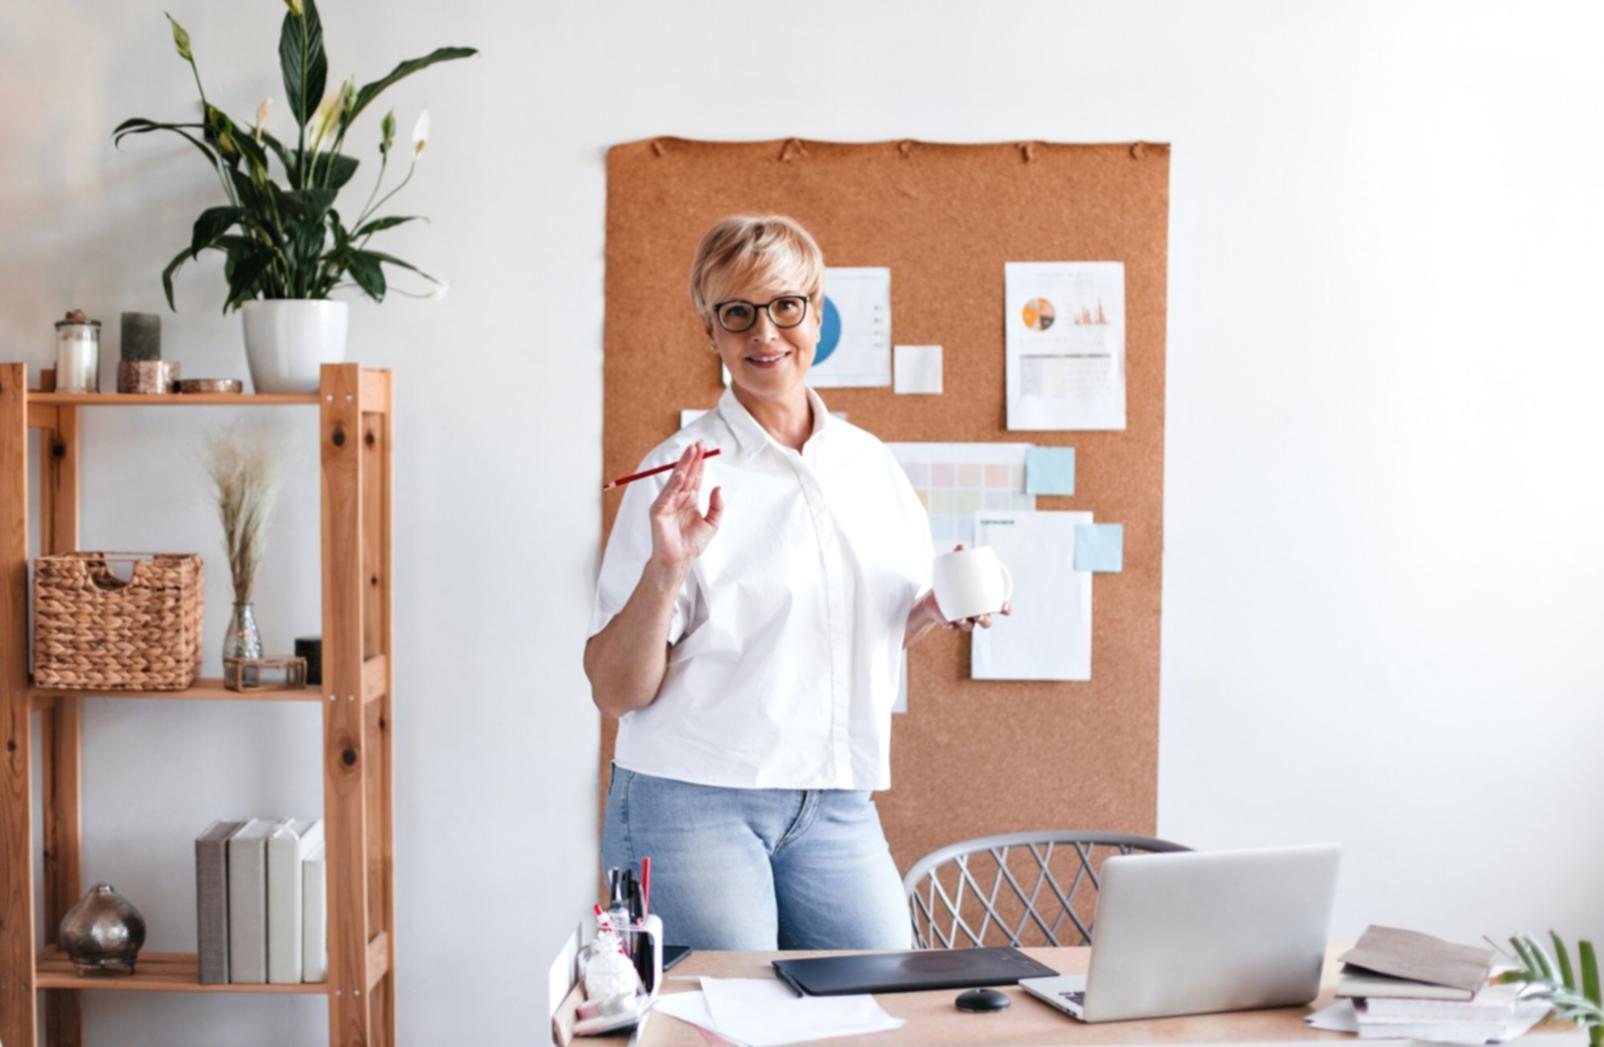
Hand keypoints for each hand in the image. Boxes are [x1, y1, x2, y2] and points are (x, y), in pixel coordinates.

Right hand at [648, 441, 722, 571]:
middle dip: (692, 458)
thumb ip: (716, 505)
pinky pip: (667, 494)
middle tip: (699, 443)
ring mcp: (667, 503)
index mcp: (689, 500)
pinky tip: (682, 474)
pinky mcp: (658, 511)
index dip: (700, 463)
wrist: (680, 560)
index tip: (705, 449)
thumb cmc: (692, 544)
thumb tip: (718, 487)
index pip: (695, 477)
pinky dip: (674, 484)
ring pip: (677, 480)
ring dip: (684, 465)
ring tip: (692, 451)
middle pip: (686, 474)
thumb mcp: (712, 523)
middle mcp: (677, 498)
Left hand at [935, 544, 1011, 632]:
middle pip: (987, 622)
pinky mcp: (951, 624)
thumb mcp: (956, 570)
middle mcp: (977, 614)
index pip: (1001, 608)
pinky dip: (951, 626)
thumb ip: (960, 558)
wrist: (935, 596)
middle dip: (985, 620)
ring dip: (967, 624)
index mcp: (985, 602)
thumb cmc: (953, 583)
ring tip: (960, 619)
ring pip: (970, 627)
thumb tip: (961, 547)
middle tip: (979, 614)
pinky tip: (948, 624)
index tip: (1003, 605)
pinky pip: (953, 628)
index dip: (1005, 609)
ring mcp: (965, 620)